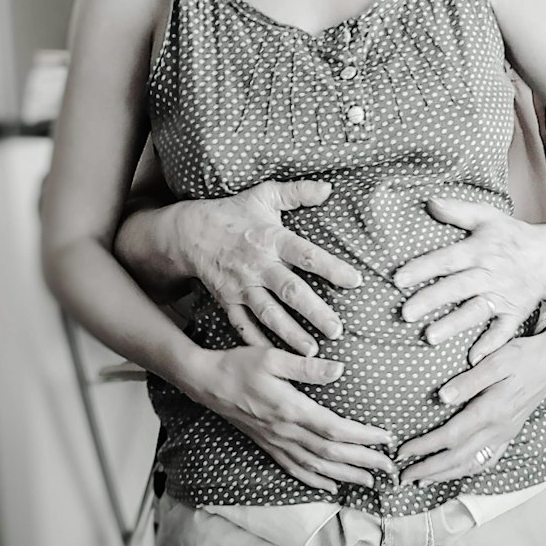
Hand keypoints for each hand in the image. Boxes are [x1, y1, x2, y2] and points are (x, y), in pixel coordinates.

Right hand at [171, 180, 361, 354]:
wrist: (190, 233)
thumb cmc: (233, 213)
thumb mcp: (264, 195)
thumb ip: (297, 192)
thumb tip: (328, 188)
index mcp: (271, 239)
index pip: (306, 255)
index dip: (331, 267)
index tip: (355, 281)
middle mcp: (258, 265)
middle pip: (290, 291)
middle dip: (314, 312)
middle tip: (337, 330)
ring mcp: (242, 286)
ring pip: (269, 314)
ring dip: (291, 334)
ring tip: (312, 352)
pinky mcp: (228, 301)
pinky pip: (244, 325)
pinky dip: (258, 342)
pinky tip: (276, 357)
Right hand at [198, 345, 395, 492]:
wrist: (206, 382)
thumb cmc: (239, 364)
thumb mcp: (272, 356)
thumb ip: (306, 366)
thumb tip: (339, 370)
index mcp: (291, 409)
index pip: (335, 429)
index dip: (363, 437)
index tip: (386, 439)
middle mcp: (285, 431)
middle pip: (331, 454)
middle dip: (363, 462)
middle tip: (389, 469)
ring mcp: (276, 442)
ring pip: (316, 467)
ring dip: (345, 476)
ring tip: (369, 482)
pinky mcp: (267, 445)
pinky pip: (295, 470)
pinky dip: (315, 481)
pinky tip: (330, 487)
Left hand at [393, 198, 545, 362]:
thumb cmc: (511, 235)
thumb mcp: (487, 216)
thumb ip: (458, 210)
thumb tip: (429, 201)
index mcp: (480, 250)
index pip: (447, 259)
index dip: (423, 268)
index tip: (398, 279)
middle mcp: (490, 274)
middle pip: (458, 288)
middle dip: (432, 300)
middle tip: (406, 313)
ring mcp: (504, 295)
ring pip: (476, 311)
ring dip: (454, 324)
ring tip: (430, 337)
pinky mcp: (516, 312)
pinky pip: (504, 331)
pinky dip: (491, 345)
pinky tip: (473, 359)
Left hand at [395, 329, 545, 484]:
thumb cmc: (523, 355)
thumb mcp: (497, 360)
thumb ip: (469, 380)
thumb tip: (442, 397)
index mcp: (492, 411)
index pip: (451, 436)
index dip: (425, 447)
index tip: (403, 452)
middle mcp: (499, 429)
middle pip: (458, 458)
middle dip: (429, 469)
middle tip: (403, 476)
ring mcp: (506, 433)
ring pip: (472, 463)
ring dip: (446, 474)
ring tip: (423, 479)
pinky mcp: (511, 432)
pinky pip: (488, 459)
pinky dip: (468, 469)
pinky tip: (457, 470)